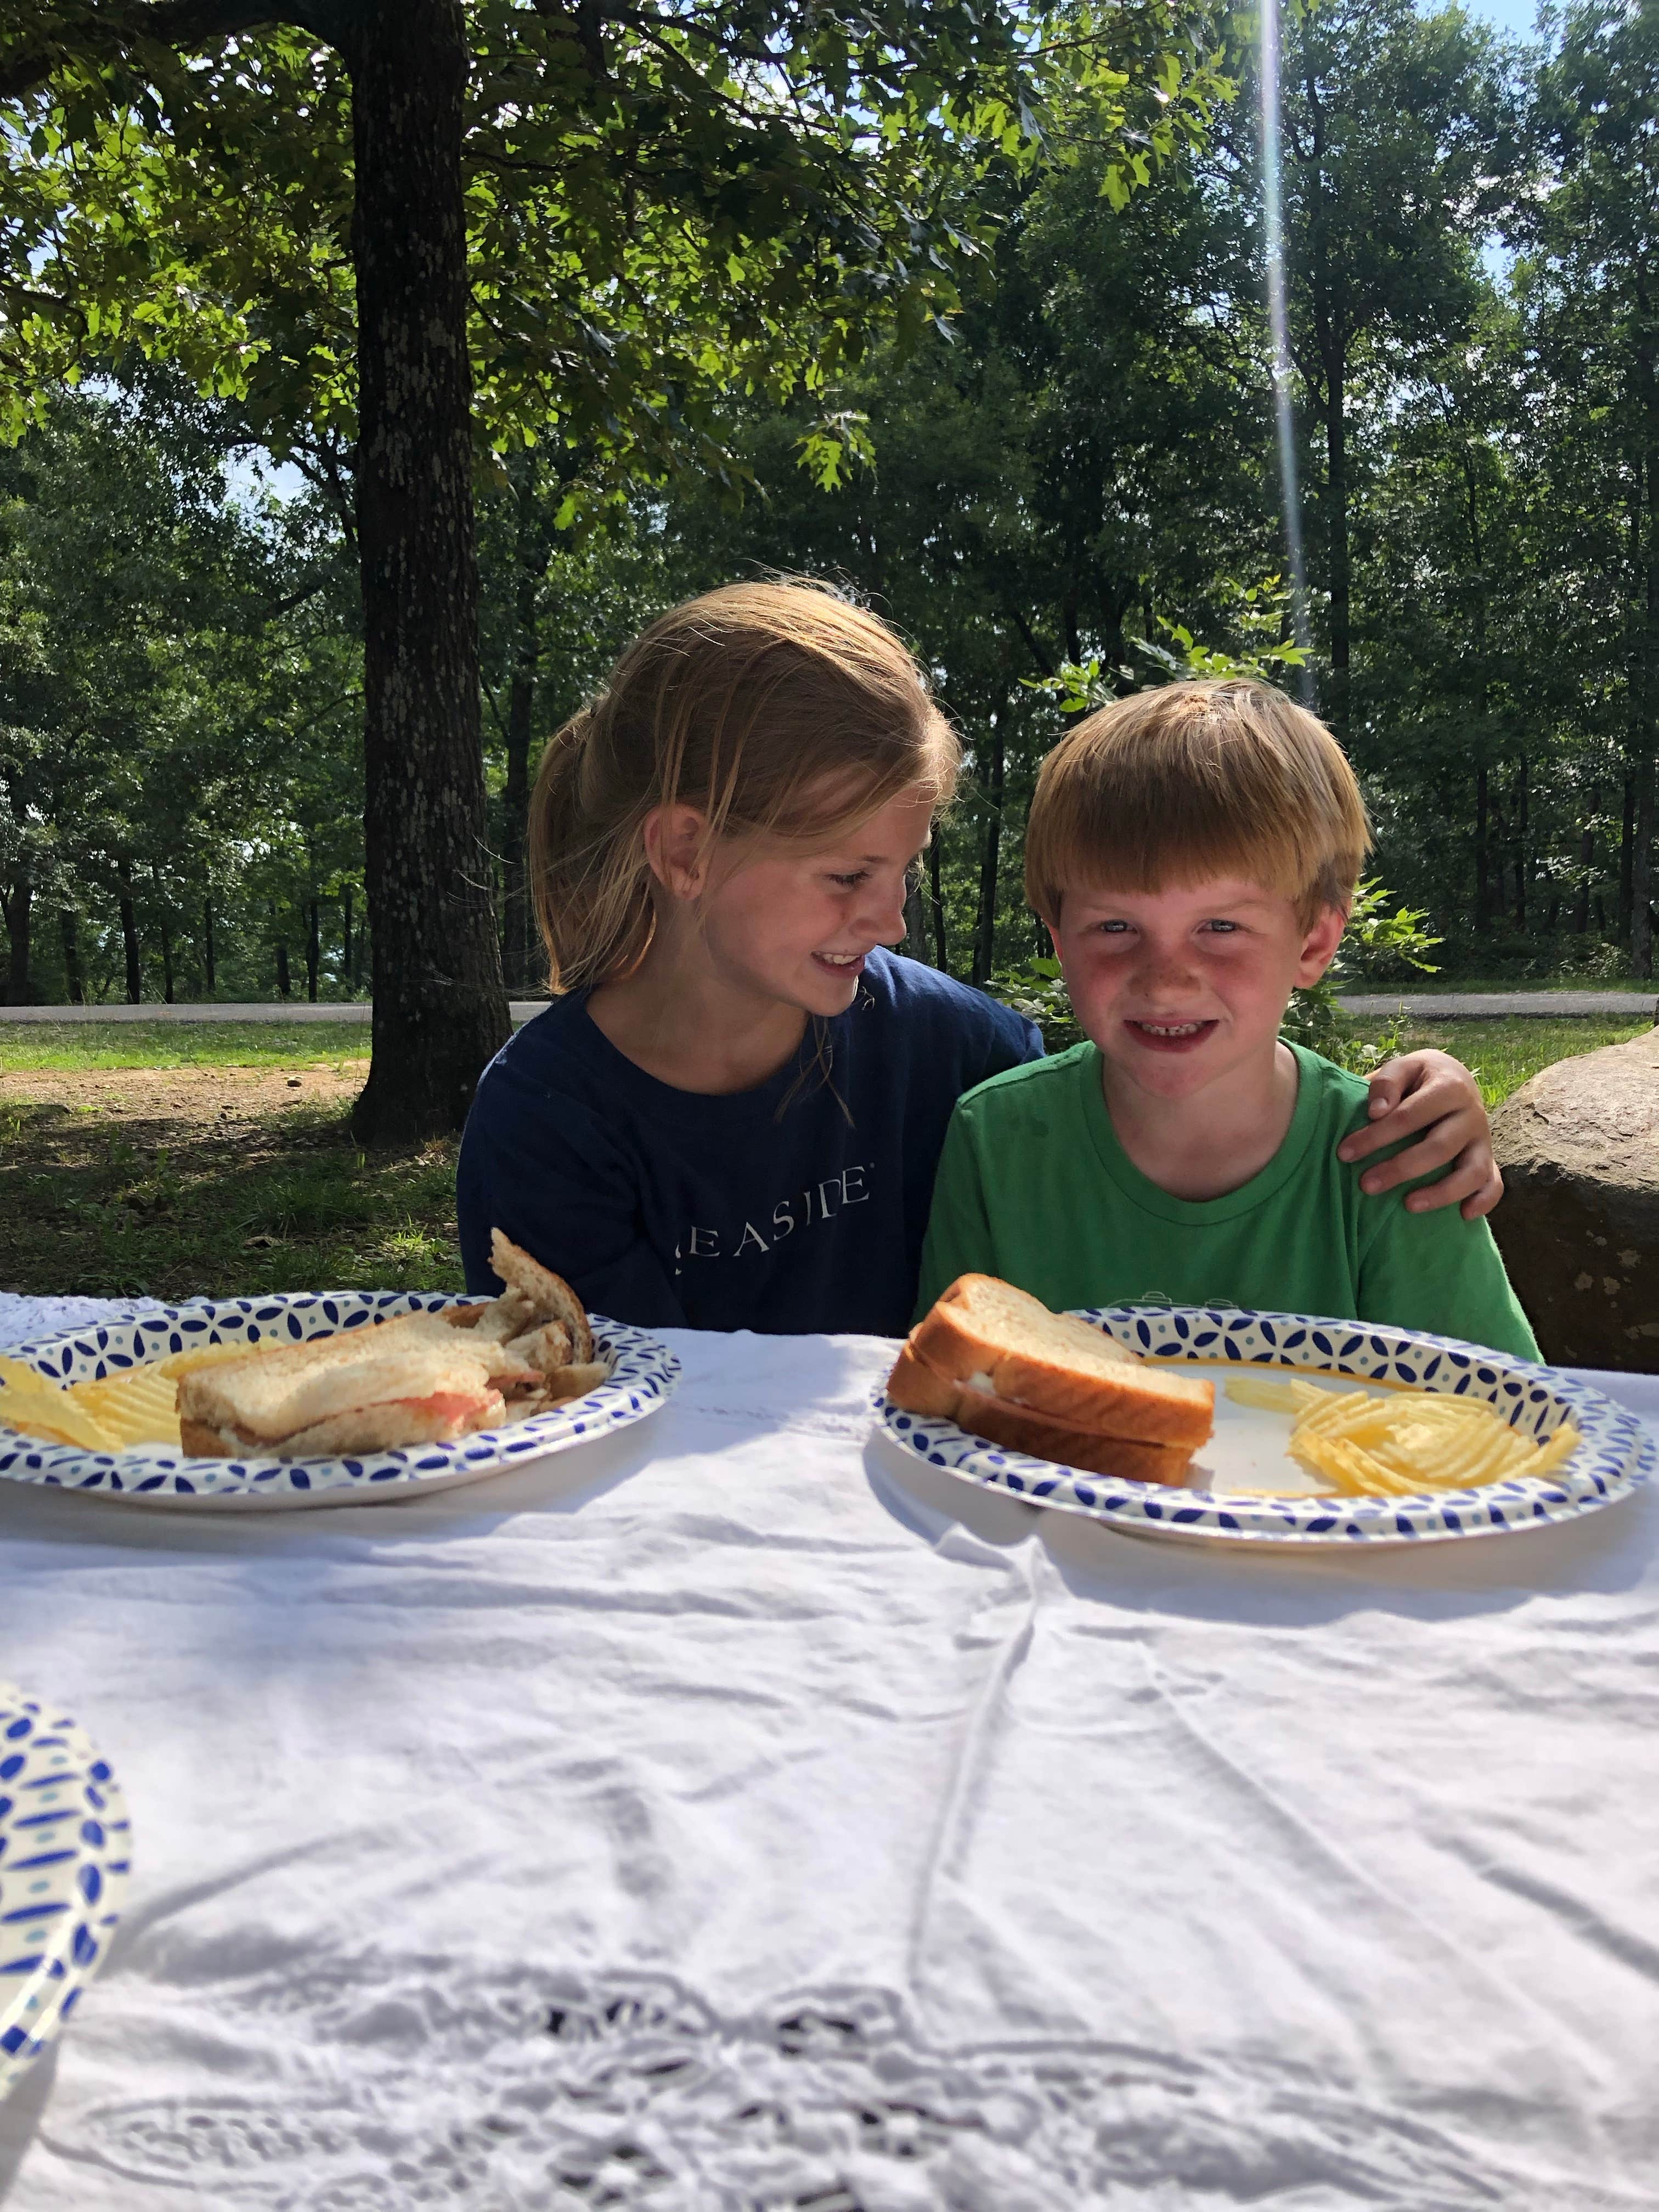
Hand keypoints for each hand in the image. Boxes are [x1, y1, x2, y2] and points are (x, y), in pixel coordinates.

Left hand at [1335, 1049, 1502, 1220]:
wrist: (1455, 1077)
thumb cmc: (1417, 1078)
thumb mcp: (1402, 1068)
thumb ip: (1387, 1082)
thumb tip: (1376, 1112)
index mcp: (1449, 1087)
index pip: (1410, 1116)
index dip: (1376, 1136)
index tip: (1344, 1153)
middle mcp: (1472, 1114)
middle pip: (1439, 1148)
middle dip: (1400, 1169)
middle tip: (1366, 1185)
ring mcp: (1483, 1139)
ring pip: (1473, 1172)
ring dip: (1441, 1193)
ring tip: (1408, 1206)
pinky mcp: (1488, 1158)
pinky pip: (1494, 1184)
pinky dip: (1484, 1201)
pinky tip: (1463, 1216)